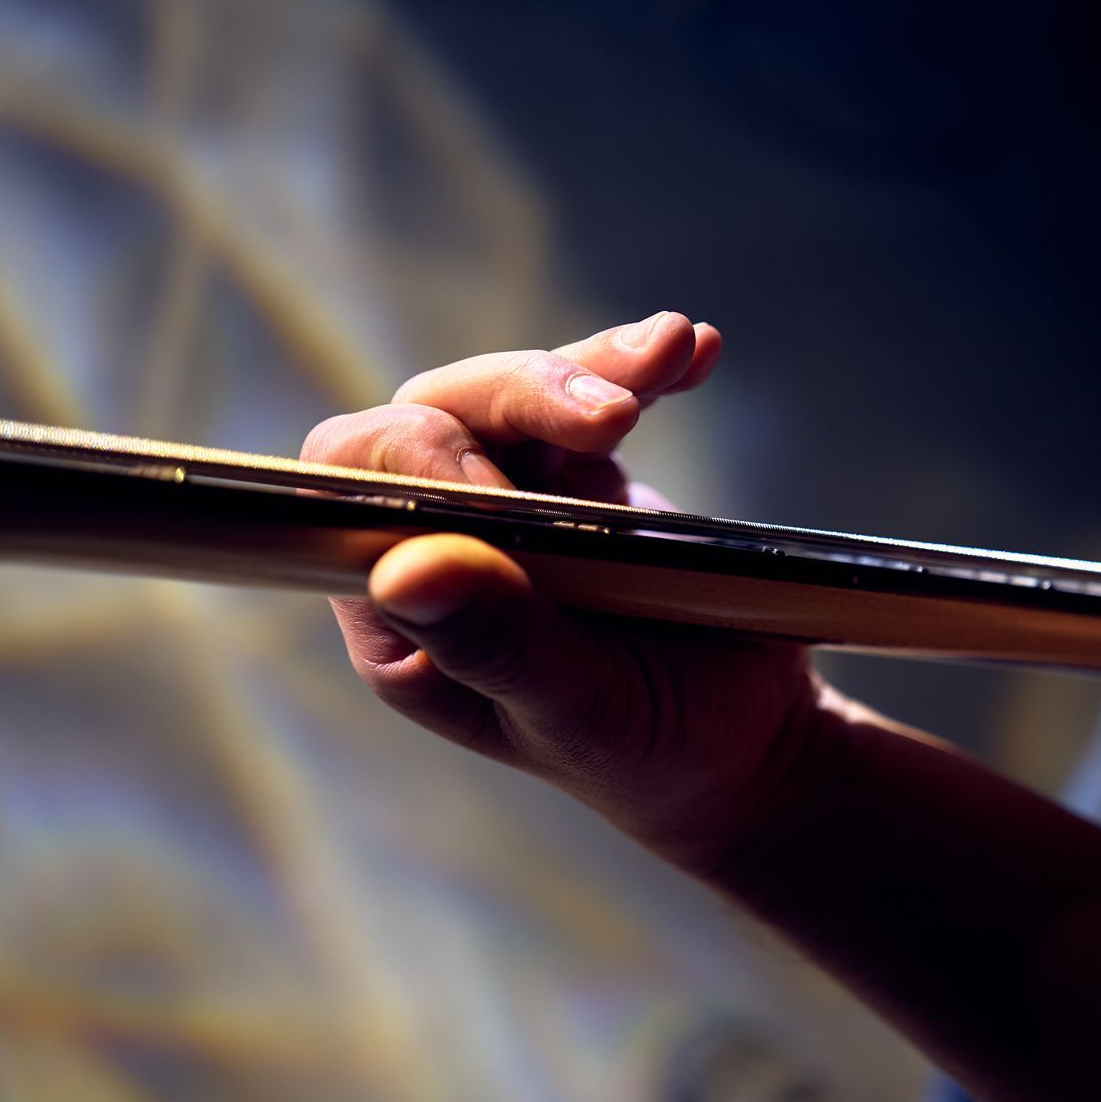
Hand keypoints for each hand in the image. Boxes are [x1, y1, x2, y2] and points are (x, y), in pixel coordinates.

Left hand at [301, 312, 837, 862]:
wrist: (746, 746)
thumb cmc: (647, 751)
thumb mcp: (575, 709)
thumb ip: (497, 640)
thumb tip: (408, 568)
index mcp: (398, 614)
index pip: (354, 486)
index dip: (418, 456)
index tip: (507, 483)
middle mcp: (438, 545)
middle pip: (437, 416)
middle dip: (524, 397)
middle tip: (614, 418)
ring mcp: (514, 506)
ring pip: (516, 396)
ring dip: (590, 368)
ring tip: (669, 350)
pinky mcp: (583, 482)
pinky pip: (595, 402)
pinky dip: (644, 371)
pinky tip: (695, 352)